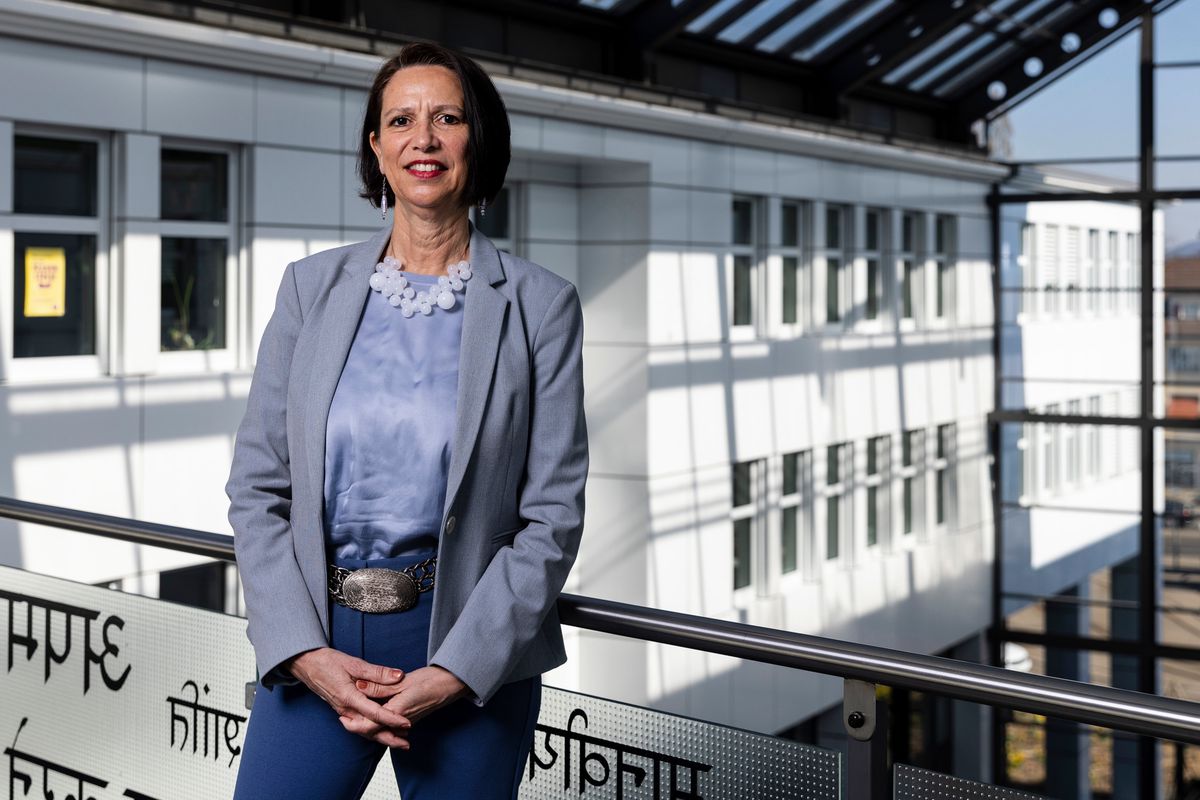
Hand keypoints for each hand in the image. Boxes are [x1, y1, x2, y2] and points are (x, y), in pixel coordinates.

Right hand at [286, 647, 411, 747]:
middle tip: (406, 743)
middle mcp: (345, 709)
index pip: (374, 713)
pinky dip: (371, 730)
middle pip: (370, 729)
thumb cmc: (328, 662)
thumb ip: (377, 672)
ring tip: (398, 741)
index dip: (392, 719)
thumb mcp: (354, 664)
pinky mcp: (342, 710)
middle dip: (388, 737)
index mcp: (349, 697)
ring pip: (364, 730)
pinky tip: (381, 730)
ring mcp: (343, 711)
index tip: (407, 723)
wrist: (307, 665)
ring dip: (381, 736)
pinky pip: (358, 725)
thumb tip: (398, 676)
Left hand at [351, 666, 469, 746]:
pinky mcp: (409, 720)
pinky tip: (375, 719)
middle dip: (358, 729)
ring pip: (382, 731)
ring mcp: (406, 723)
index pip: (369, 725)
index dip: (354, 723)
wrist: (450, 685)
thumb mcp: (401, 681)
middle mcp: (400, 722)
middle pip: (374, 732)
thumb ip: (379, 686)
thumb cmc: (429, 681)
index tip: (342, 718)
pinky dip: (380, 726)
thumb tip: (360, 686)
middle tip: (344, 721)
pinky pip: (390, 727)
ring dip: (368, 728)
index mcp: (396, 712)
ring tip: (355, 721)